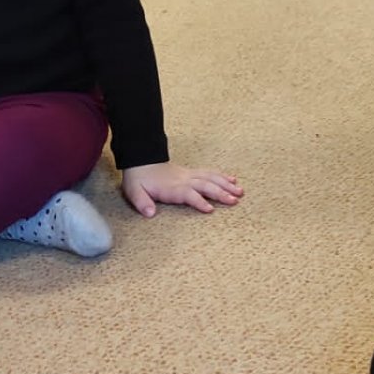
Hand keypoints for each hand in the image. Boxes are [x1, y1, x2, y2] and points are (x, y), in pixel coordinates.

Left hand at [120, 161, 243, 216]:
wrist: (141, 160)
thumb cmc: (139, 179)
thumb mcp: (134, 192)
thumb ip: (142, 203)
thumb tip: (150, 213)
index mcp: (172, 187)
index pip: (189, 194)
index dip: (199, 201)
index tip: (210, 209)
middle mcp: (184, 180)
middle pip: (205, 185)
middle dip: (221, 193)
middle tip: (235, 200)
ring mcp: (189, 175)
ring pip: (211, 178)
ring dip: (226, 184)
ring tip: (240, 191)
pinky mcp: (191, 172)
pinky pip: (209, 172)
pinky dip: (222, 176)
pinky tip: (232, 179)